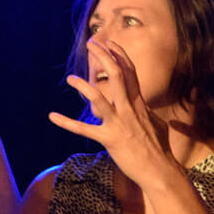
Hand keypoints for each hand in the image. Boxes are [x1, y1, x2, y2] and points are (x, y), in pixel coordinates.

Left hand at [48, 38, 176, 187]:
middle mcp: (130, 109)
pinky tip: (52, 116)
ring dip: (83, 86)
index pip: (130, 72)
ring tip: (70, 78)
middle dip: (103, 56)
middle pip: (116, 75)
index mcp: (140, 104)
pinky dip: (66, 123)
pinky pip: (84, 129)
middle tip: (92, 43)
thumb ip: (148, 113)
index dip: (120, 56)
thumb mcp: (158, 125)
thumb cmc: (161, 150)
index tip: (110, 44)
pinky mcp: (109, 139)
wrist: (161, 170)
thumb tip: (146, 109)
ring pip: (99, 98)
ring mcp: (119, 123)